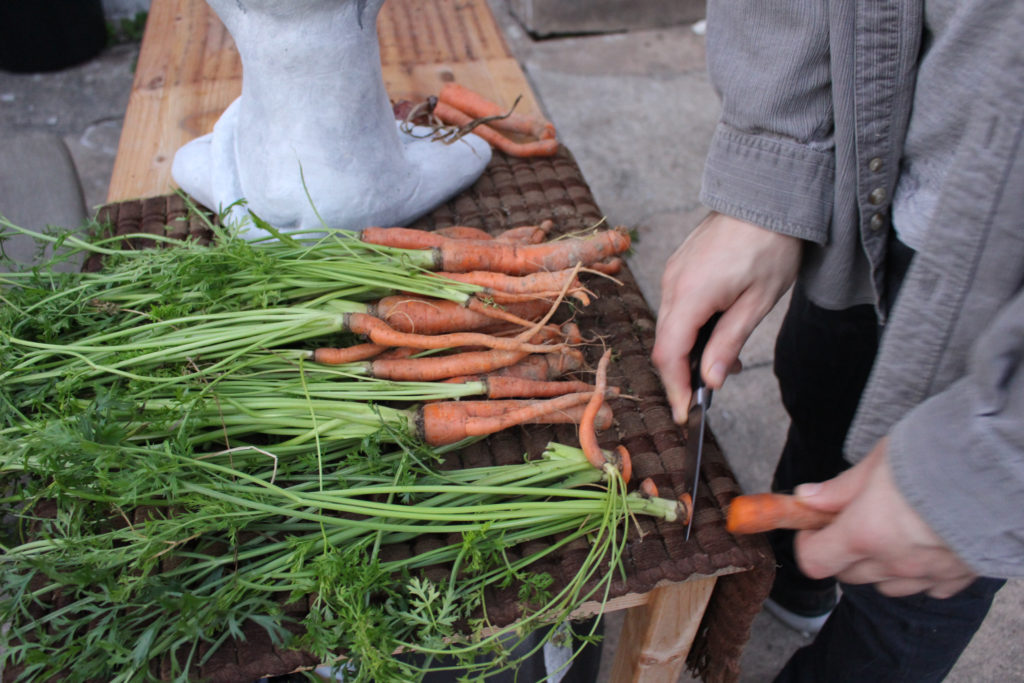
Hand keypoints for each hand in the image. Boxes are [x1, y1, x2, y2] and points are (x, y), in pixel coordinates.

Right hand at [651, 212, 801, 422]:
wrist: (767, 195)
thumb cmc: (771, 244)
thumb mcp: (758, 303)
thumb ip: (728, 344)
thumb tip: (710, 382)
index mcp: (691, 295)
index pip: (670, 355)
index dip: (675, 388)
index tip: (686, 413)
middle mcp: (672, 284)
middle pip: (665, 344)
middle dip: (682, 374)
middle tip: (707, 394)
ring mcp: (672, 273)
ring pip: (669, 326)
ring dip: (687, 350)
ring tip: (721, 362)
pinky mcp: (679, 267)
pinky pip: (675, 306)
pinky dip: (688, 328)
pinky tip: (714, 332)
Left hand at [793, 439, 977, 598]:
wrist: (999, 468)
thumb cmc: (937, 456)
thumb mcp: (878, 460)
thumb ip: (841, 487)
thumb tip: (807, 498)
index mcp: (864, 533)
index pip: (814, 561)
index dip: (809, 542)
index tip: (813, 524)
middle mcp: (893, 562)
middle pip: (847, 574)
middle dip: (840, 550)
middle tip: (850, 520)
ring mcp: (927, 574)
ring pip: (885, 586)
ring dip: (878, 565)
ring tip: (890, 531)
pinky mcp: (957, 577)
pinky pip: (926, 588)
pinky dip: (918, 573)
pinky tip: (924, 545)